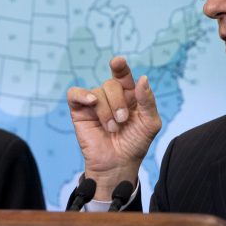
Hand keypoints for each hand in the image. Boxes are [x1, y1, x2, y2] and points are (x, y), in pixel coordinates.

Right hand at [67, 56, 161, 199]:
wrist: (118, 164)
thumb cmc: (135, 144)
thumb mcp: (150, 123)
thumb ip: (148, 101)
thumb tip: (142, 78)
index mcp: (129, 95)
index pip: (123, 74)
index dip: (120, 66)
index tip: (118, 62)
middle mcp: (111, 96)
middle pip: (111, 84)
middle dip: (118, 103)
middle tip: (122, 121)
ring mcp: (94, 103)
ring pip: (97, 92)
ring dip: (106, 111)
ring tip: (112, 129)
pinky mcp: (79, 111)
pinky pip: (75, 94)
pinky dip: (82, 95)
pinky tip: (91, 102)